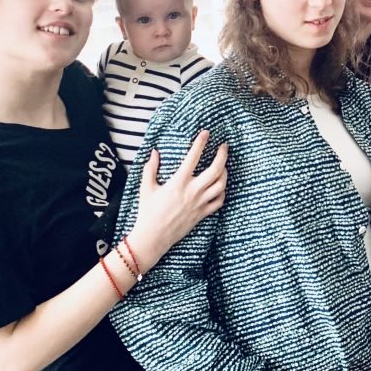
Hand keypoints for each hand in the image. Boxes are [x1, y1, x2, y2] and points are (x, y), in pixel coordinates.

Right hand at [131, 130, 228, 267]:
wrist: (153, 237)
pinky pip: (219, 201)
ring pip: (221, 185)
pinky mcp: (203, 214)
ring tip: (223, 165)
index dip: (200, 143)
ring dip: (225, 172)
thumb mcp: (146, 187)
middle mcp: (192, 191)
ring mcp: (200, 203)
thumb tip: (154, 152)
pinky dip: (223, 192)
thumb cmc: (148, 211)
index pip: (193, 158)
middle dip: (222, 155)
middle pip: (215, 170)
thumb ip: (151, 168)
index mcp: (178, 182)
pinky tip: (220, 186)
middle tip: (224, 146)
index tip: (205, 133)